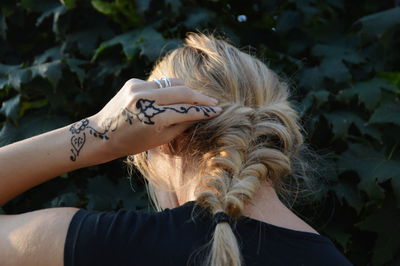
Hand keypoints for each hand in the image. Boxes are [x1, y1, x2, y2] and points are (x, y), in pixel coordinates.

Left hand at [69, 78, 220, 161]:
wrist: (101, 134)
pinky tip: (174, 96)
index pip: (186, 110)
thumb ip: (181, 125)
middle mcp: (145, 99)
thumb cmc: (132, 143)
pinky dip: (170, 89)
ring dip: (187, 91)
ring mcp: (138, 88)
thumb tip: (200, 114)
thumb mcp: (160, 140)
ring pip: (173, 84)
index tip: (218, 110)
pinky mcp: (133, 82)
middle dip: (201, 97)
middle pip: (183, 92)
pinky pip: (159, 83)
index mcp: (152, 118)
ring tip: (198, 99)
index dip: (204, 110)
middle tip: (214, 102)